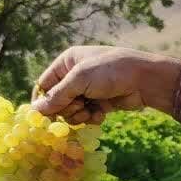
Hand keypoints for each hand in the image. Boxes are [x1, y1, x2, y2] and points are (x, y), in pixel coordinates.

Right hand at [31, 45, 180, 123]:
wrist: (145, 80)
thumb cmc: (110, 72)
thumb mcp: (79, 80)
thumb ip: (57, 96)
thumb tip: (35, 110)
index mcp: (67, 62)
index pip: (44, 85)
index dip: (42, 101)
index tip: (42, 118)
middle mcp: (75, 76)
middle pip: (57, 101)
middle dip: (66, 109)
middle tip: (78, 107)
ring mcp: (88, 90)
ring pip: (71, 111)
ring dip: (79, 115)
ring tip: (90, 111)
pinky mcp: (100, 103)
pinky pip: (86, 115)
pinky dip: (91, 117)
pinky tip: (101, 115)